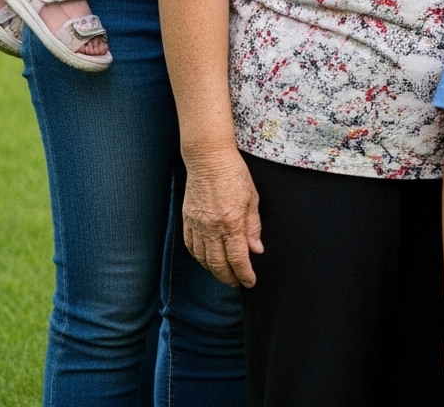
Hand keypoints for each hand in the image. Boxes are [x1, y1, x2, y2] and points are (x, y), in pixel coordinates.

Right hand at [181, 144, 260, 287]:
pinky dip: (199, 258)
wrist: (208, 160)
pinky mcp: (187, 221)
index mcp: (231, 222)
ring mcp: (196, 225)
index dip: (244, 273)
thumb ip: (253, 227)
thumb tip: (256, 249)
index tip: (250, 282)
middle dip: (228, 277)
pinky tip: (207, 260)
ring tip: (224, 275)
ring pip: (203, 258)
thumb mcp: (252, 199)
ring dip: (213, 270)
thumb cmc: (234, 175)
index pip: (238, 258)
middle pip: (218, 263)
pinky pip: (191, 247)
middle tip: (237, 283)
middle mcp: (211, 228)